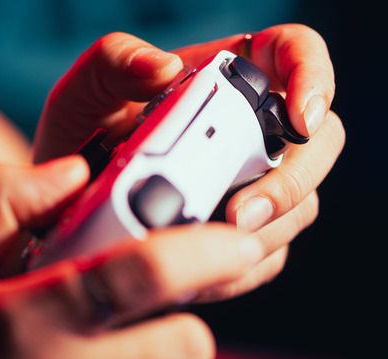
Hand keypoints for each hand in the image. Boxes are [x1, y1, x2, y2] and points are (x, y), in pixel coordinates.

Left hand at [33, 26, 344, 299]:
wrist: (66, 210)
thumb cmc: (82, 139)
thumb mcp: (84, 93)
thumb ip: (114, 62)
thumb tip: (164, 66)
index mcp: (226, 77)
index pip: (295, 52)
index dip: (313, 76)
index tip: (301, 118)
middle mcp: (253, 128)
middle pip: (321, 141)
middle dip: (292, 182)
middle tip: (237, 214)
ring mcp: (256, 184)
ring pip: (303, 205)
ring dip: (264, 233)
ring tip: (202, 249)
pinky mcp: (245, 233)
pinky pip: (269, 255)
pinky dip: (239, 271)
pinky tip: (198, 278)